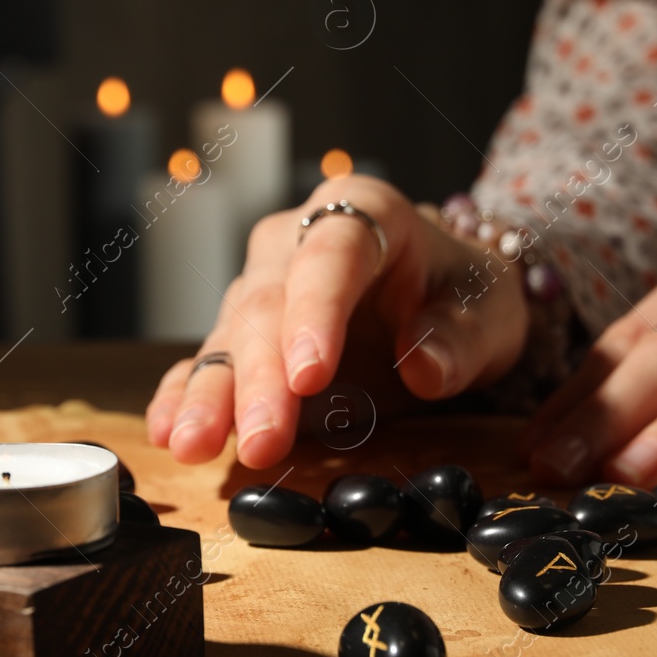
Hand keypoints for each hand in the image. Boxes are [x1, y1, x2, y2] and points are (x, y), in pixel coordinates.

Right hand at [146, 176, 529, 467]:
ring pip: (227, 337)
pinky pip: (206, 361)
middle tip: (261, 441)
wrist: (440, 294)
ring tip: (192, 444)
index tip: (311, 376)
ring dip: (211, 396)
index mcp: (363, 213)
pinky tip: (168, 431)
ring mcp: (261, 288)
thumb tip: (425, 367)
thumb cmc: (462, 293)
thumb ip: (460, 337)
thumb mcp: (488, 308)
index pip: (331, 256)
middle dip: (259, 379)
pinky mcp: (243, 337)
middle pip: (267, 304)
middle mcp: (296, 241)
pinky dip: (185, 396)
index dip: (315, 314)